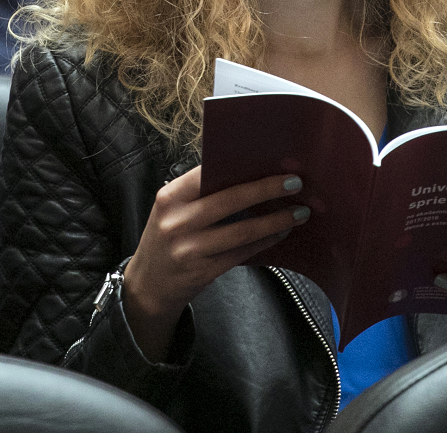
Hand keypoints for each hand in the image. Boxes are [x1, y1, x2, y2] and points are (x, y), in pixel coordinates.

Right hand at [122, 167, 307, 360]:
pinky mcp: (203, 271)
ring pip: (242, 230)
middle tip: (295, 183)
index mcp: (169, 198)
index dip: (240, 166)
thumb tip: (247, 174)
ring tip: (298, 212)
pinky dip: (264, 241)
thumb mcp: (171, 211)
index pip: (207, 173)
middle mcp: (176, 222)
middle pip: (230, 200)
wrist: (148, 286)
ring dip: (275, 220)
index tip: (269, 161)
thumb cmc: (166, 239)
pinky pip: (242, 253)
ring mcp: (189, 249)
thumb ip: (199, 194)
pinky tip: (280, 233)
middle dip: (266, 189)